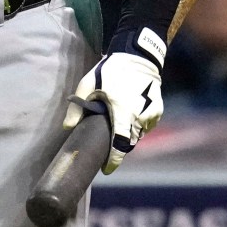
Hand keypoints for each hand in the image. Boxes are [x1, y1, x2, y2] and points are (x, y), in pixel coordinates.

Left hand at [61, 28, 166, 172]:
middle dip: (118, 148)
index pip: (120, 145)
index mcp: (123, 112)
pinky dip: (137, 127)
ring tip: (116, 130)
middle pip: (129, 142)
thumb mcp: (88, 85)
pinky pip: (146, 125)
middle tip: (106, 147)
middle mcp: (141, 116)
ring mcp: (152, 114)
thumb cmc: (111, 70)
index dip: (114, 160)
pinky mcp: (158, 110)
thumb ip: (77, 108)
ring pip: (139, 134)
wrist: (138, 56)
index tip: (106, 170)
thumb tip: (67, 128)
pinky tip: (128, 120)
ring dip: (128, 136)